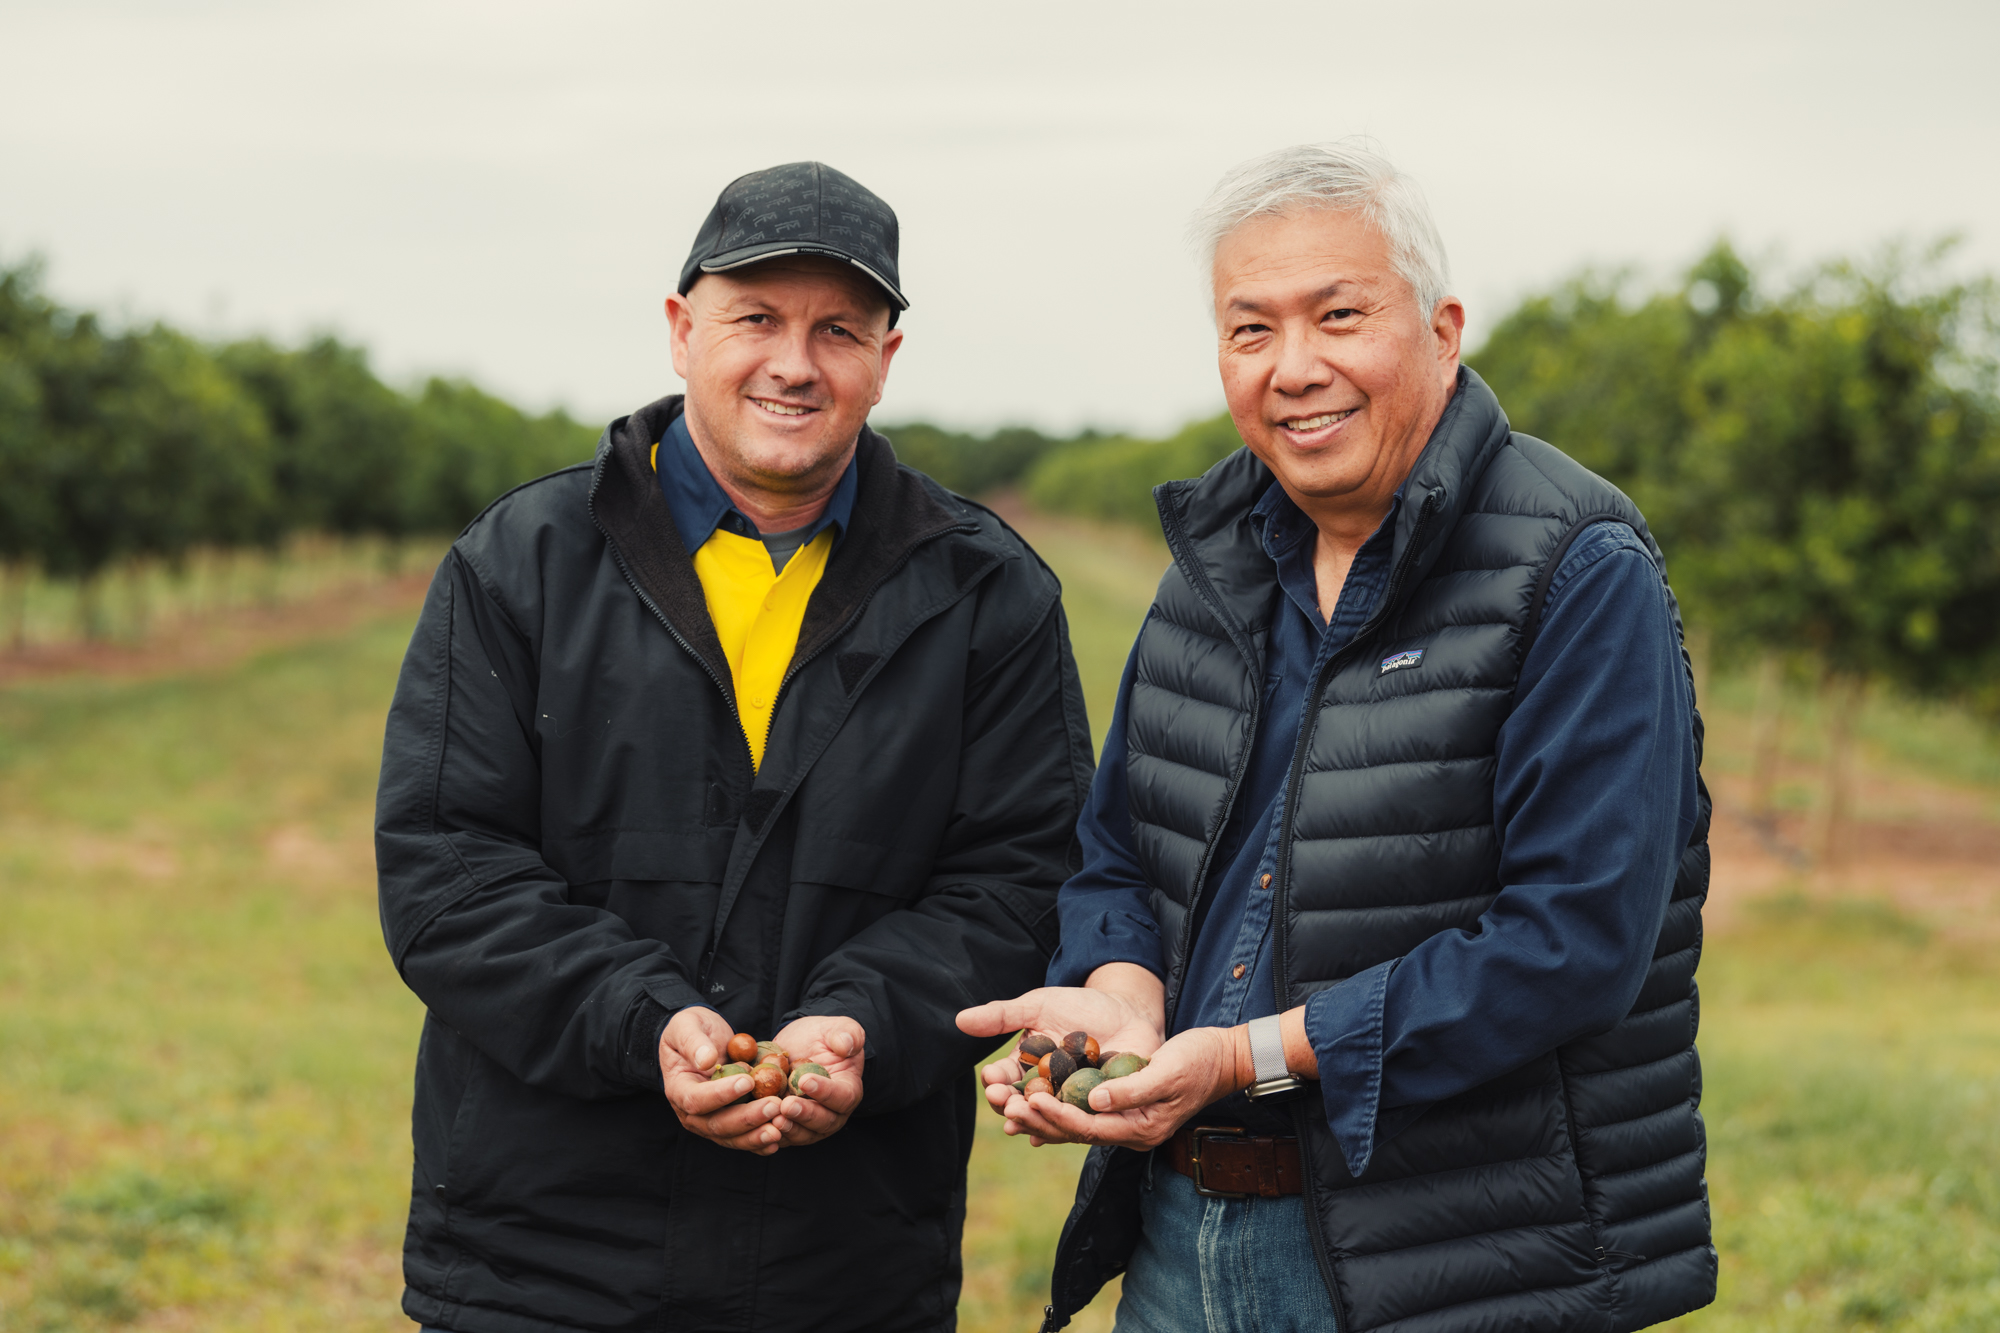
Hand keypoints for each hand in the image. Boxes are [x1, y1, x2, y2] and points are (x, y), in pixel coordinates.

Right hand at [659, 1007, 793, 1154]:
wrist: (703, 1040)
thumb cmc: (691, 1029)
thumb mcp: (687, 1026)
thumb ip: (694, 1042)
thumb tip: (707, 1061)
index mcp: (678, 1089)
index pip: (696, 1099)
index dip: (721, 1094)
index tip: (748, 1081)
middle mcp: (691, 1113)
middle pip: (717, 1124)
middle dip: (746, 1118)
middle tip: (774, 1106)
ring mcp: (709, 1122)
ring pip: (731, 1137)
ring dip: (756, 1136)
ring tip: (780, 1128)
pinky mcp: (728, 1125)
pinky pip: (742, 1138)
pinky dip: (759, 1142)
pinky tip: (778, 1141)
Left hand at [765, 1015, 865, 1147]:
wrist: (798, 1048)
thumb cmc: (822, 1038)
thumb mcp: (838, 1028)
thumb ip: (847, 1035)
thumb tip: (846, 1046)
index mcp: (848, 1090)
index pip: (842, 1097)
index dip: (825, 1092)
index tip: (804, 1081)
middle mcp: (832, 1112)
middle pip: (823, 1122)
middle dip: (804, 1115)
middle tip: (786, 1105)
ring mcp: (810, 1124)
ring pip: (802, 1134)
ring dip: (788, 1129)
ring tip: (773, 1119)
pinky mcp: (790, 1127)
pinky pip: (782, 1137)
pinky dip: (770, 1135)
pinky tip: (758, 1127)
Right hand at [956, 964, 1164, 1125]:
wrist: (1128, 1010)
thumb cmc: (1080, 1006)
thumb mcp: (1038, 1006)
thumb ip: (1003, 1016)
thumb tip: (960, 1020)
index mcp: (1026, 1067)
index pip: (1004, 1081)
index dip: (995, 1083)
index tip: (991, 1080)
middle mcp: (1044, 1090)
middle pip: (1021, 1106)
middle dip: (1010, 1107)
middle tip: (1005, 1104)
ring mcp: (1070, 1102)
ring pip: (1047, 1119)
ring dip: (1033, 1121)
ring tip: (1025, 1118)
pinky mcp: (1098, 1109)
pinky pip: (1081, 1125)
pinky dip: (1064, 1131)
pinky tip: (1048, 1137)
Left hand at [1000, 1025, 1247, 1148]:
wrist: (1222, 1060)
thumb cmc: (1199, 1061)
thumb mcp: (1168, 1070)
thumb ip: (1132, 1089)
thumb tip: (1094, 1101)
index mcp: (1140, 1128)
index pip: (1088, 1127)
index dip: (1057, 1114)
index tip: (1029, 1099)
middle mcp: (1130, 1133)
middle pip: (1075, 1133)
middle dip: (1039, 1119)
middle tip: (1005, 1104)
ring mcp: (1126, 1124)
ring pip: (1075, 1126)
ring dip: (1042, 1117)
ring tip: (1008, 1106)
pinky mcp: (1122, 1110)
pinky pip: (1083, 1116)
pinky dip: (1058, 1110)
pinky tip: (1033, 1104)